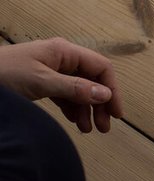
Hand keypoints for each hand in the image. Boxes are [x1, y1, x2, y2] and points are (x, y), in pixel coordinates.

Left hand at [0, 37, 123, 132]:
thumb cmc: (4, 74)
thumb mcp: (41, 82)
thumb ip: (74, 88)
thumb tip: (105, 94)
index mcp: (65, 51)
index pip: (100, 67)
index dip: (112, 89)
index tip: (115, 112)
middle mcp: (62, 59)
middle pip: (92, 79)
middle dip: (100, 102)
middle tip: (105, 126)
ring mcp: (52, 70)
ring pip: (79, 89)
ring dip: (87, 108)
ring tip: (90, 129)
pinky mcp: (42, 82)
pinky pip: (65, 94)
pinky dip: (72, 108)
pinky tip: (76, 122)